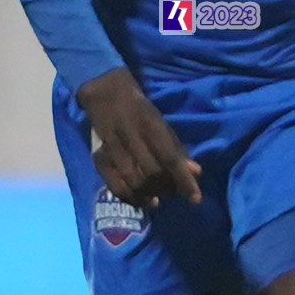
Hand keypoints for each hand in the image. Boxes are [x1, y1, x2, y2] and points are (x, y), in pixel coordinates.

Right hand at [75, 67, 200, 209]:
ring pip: (134, 181)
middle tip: (174, 192)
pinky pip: (114, 185)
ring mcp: (112, 148)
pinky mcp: (98, 157)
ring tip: (159, 197)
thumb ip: (177, 148)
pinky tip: (142, 201)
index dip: (184, 180)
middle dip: (166, 188)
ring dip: (150, 194)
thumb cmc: (140, 109)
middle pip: (152, 172)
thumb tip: (196, 172)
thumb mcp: (161, 122)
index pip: (170, 157)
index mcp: (151, 125)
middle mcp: (131, 136)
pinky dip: (130, 198)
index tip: (195, 198)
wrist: (105, 93)